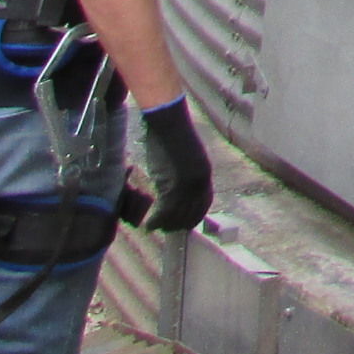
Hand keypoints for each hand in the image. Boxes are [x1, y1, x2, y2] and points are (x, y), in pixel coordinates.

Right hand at [137, 96, 214, 231]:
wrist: (169, 123)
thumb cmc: (174, 135)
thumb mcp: (187, 156)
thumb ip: (186, 172)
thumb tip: (178, 184)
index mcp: (205, 172)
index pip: (204, 203)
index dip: (195, 215)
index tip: (186, 223)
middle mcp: (199, 181)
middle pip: (191, 212)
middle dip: (180, 223)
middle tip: (168, 229)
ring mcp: (186, 184)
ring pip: (177, 214)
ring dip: (166, 224)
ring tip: (157, 227)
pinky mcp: (171, 186)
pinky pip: (164, 211)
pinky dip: (156, 220)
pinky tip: (149, 224)